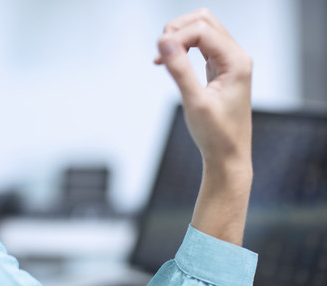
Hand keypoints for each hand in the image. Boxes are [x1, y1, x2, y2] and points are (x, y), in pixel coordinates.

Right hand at [155, 9, 252, 244]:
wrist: (228, 156)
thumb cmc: (216, 134)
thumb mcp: (194, 102)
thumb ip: (179, 69)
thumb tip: (163, 41)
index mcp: (236, 61)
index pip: (202, 30)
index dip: (176, 37)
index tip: (158, 56)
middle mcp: (236, 57)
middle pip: (204, 21)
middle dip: (178, 29)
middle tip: (160, 51)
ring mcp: (229, 62)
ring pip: (202, 30)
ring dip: (179, 37)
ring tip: (161, 57)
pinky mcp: (219, 70)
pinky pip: (201, 46)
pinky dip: (183, 47)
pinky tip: (168, 61)